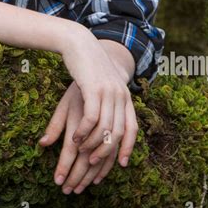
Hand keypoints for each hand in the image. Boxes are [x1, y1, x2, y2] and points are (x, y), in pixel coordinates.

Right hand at [43, 30, 138, 182]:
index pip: (133, 128)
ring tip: (81, 152)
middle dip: (106, 151)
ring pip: (106, 128)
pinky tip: (75, 138)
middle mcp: (121, 95)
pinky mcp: (94, 88)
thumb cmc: (87, 66)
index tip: (120, 164)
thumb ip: (104, 105)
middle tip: (93, 164)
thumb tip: (102, 125)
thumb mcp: (99, 87)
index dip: (128, 148)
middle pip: (119, 132)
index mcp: (125, 96)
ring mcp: (109, 92)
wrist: (79, 42)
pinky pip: (92, 118)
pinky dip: (84, 132)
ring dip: (93, 144)